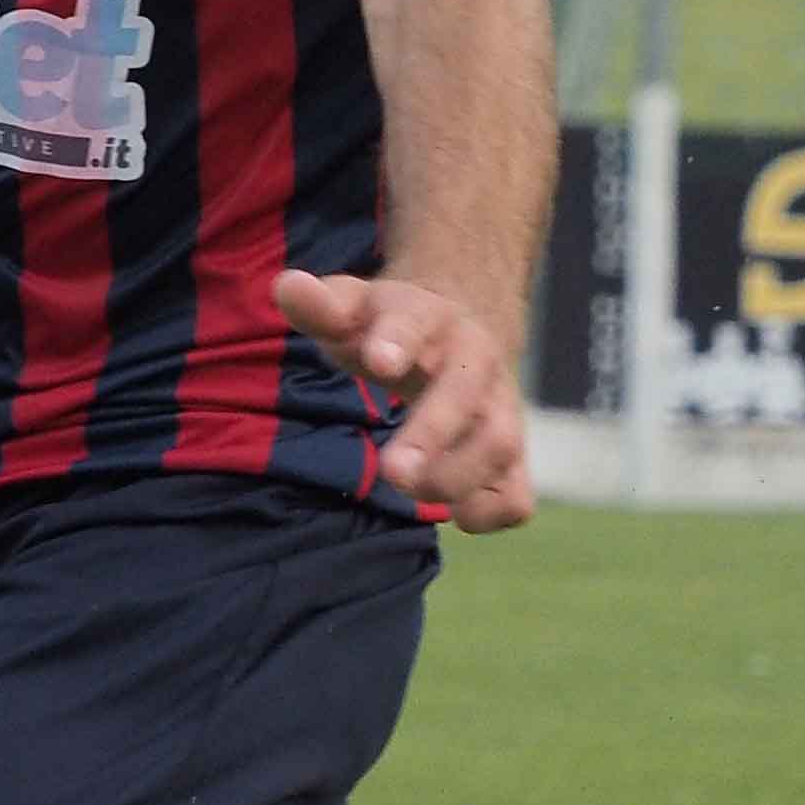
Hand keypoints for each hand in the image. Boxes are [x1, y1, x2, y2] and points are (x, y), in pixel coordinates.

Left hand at [279, 269, 535, 530]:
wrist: (457, 332)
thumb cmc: (384, 329)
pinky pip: (517, 493)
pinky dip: (494, 511)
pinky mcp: (511, 455)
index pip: (414, 324)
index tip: (378, 362)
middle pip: (463, 396)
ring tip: (408, 491)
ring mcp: (499, 408)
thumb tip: (287, 287)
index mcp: (427, 319)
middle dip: (431, 434)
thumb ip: (319, 307)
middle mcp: (473, 361)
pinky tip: (460, 517)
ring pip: (499, 444)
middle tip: (394, 473)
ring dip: (455, 477)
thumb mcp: (351, 310)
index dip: (397, 340)